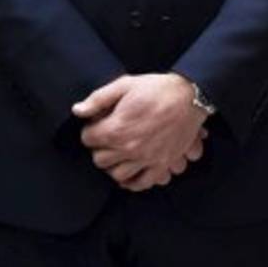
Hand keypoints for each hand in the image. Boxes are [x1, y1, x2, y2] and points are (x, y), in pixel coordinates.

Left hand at [72, 73, 208, 189]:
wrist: (190, 96)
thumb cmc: (158, 88)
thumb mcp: (126, 84)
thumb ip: (99, 98)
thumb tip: (78, 110)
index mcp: (117, 128)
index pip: (88, 138)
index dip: (91, 129)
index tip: (98, 123)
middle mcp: (129, 148)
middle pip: (99, 160)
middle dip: (100, 147)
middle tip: (108, 137)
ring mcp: (146, 159)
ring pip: (117, 175)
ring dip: (114, 165)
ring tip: (118, 153)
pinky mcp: (161, 164)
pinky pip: (141, 183)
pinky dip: (133, 182)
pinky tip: (130, 171)